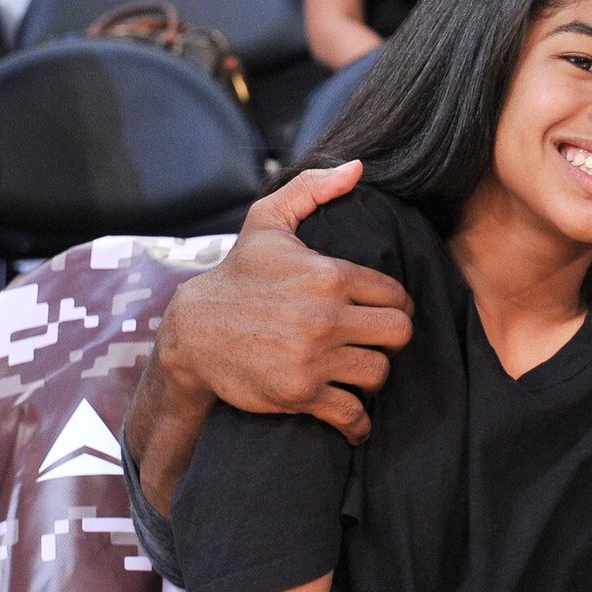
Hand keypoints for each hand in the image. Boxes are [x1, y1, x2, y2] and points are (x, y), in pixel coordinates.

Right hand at [157, 161, 414, 443]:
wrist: (192, 333)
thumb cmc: (237, 275)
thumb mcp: (268, 222)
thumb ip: (312, 189)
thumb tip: (357, 168)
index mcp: (329, 274)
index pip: (395, 294)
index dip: (394, 304)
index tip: (382, 312)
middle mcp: (326, 317)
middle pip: (398, 334)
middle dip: (391, 339)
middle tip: (375, 340)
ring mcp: (314, 358)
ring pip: (379, 373)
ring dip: (373, 375)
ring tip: (359, 369)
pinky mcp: (300, 393)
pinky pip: (352, 414)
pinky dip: (358, 422)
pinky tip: (356, 419)